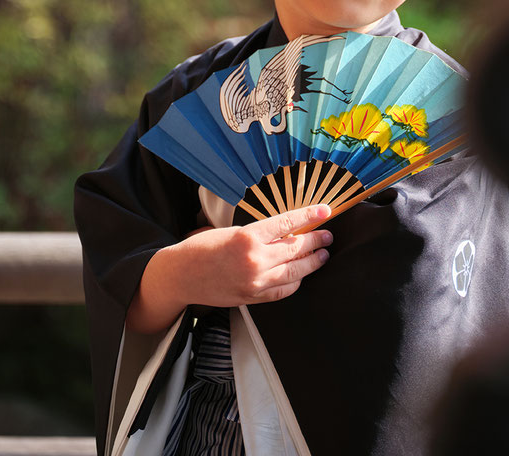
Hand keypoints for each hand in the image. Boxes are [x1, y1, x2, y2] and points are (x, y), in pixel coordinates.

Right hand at [127, 204, 331, 333]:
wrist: (181, 275)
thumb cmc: (202, 247)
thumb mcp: (231, 230)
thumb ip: (258, 233)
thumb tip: (286, 229)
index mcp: (248, 236)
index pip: (287, 223)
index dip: (309, 216)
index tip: (325, 211)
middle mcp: (254, 259)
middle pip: (296, 249)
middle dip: (316, 241)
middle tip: (328, 235)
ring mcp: (255, 282)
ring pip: (294, 272)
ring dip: (312, 263)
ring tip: (322, 254)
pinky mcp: (252, 298)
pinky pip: (282, 291)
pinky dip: (295, 283)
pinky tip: (302, 276)